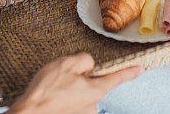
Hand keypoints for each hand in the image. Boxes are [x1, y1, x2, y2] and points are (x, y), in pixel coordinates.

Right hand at [9, 53, 142, 113]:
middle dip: (81, 80)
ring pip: (81, 95)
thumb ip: (84, 61)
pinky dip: (66, 100)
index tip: (140, 69)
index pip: (117, 78)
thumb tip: (89, 64)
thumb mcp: (66, 64)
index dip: (129, 72)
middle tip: (62, 79)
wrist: (30, 113)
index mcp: (95, 90)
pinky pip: (74, 104)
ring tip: (54, 90)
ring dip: (71, 91)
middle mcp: (92, 105)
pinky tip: (54, 99)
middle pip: (93, 85)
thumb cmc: (46, 91)